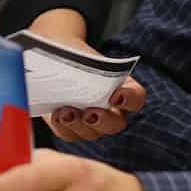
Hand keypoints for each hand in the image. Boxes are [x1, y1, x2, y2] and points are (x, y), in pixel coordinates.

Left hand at [24, 9, 147, 141]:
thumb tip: (75, 71)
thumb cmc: (74, 55)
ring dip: (78, 124)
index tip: (116, 96)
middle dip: (103, 121)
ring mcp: (91, 123)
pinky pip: (69, 134)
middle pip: (116, 124)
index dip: (130, 100)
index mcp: (123, 88)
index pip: (136, 98)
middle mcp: (111, 111)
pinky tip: (56, 115)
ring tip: (65, 111)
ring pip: (91, 133)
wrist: (54, 61)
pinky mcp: (71, 129)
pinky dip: (62, 126)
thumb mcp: (82, 56)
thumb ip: (85, 66)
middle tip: (90, 113)